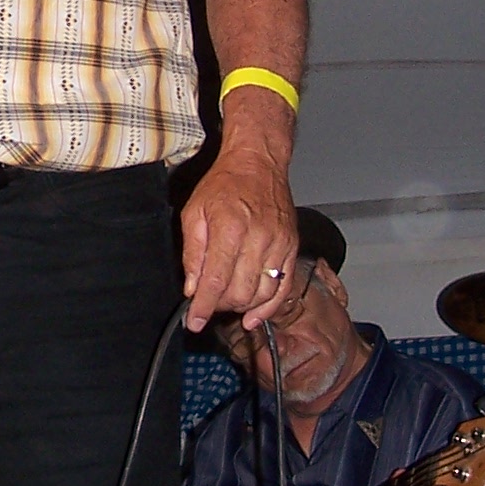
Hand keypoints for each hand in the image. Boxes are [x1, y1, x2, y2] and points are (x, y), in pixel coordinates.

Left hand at [180, 140, 298, 331]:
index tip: (195, 322)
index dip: (204, 307)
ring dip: (242, 307)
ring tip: (228, 302)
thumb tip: (192, 288)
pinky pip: (283, 288)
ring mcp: (279, 244)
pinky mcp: (292, 248)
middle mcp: (258, 239)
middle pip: (240, 292)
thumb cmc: (225, 183)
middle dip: (220, 305)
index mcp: (230, 228)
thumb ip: (192, 253)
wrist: (258, 162)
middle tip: (209, 301)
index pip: (216, 280)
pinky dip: (269, 308)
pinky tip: (254, 317)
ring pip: (262, 295)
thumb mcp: (194, 212)